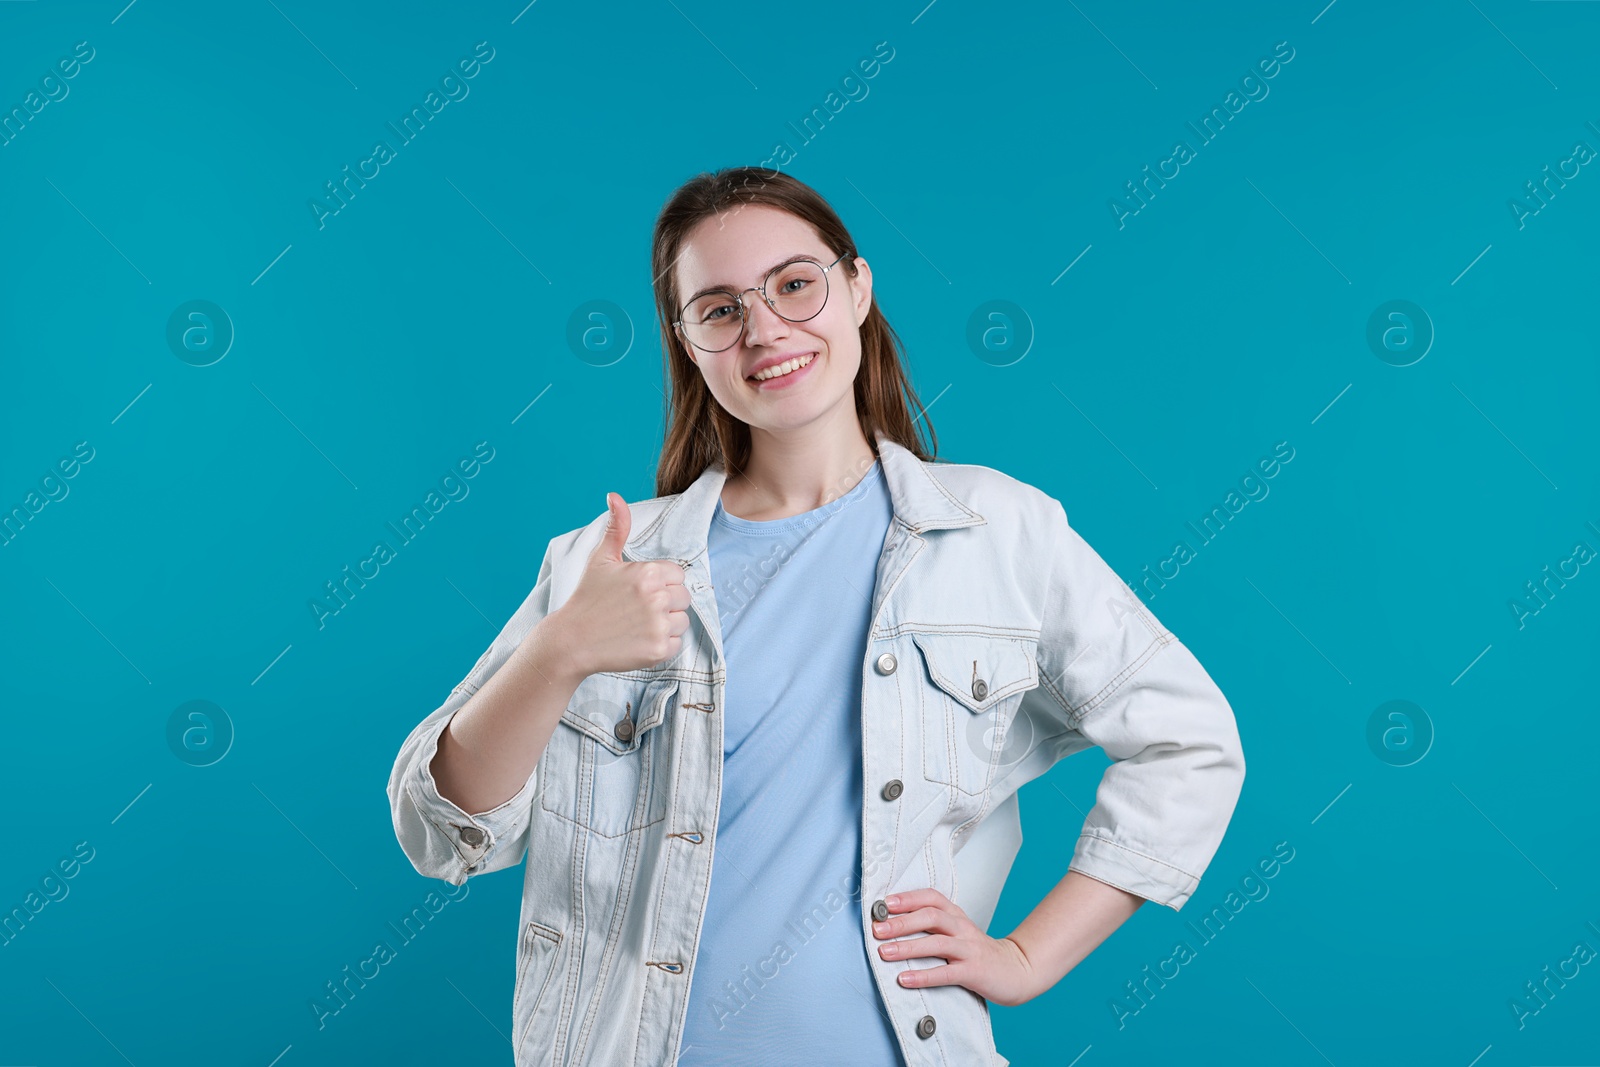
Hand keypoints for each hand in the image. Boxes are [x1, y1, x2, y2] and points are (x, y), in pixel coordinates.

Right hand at [544, 493, 692, 676]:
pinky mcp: (659, 650)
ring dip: (666, 623)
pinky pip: (677, 643)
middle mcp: (657, 598)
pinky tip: (638, 639)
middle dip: (666, 602)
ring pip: (682, 620)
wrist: (571, 641)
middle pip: (684, 597)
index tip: (639, 591)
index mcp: (648, 573)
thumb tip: (614, 495)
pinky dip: (662, 644)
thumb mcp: (601, 559)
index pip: (677, 574)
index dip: (661, 582)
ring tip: (637, 624)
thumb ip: (616, 527)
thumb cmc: (587, 598)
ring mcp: (659, 625)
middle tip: (637, 609)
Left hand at [870, 889, 1040, 1006]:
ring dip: (908, 946)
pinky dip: (924, 975)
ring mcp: (969, 949)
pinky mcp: (974, 971)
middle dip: (901, 922)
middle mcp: (962, 928)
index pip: (931, 898)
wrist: (1017, 970)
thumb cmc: (979, 953)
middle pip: (931, 916)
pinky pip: (946, 973)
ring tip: (884, 952)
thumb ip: (933, 927)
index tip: (884, 904)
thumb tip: (893, 926)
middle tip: (877, 929)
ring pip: (937, 943)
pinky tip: (905, 979)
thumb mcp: (958, 932)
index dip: (908, 898)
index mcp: (957, 916)